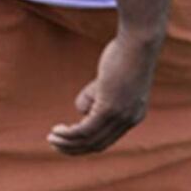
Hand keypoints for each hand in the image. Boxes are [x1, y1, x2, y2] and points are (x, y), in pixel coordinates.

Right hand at [48, 30, 162, 155]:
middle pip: (97, 145)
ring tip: (52, 139)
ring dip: (68, 143)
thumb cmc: (126, 54)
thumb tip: (81, 111)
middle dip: (74, 148)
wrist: (138, 42)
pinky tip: (57, 131)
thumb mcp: (109, 80)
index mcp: (133, 116)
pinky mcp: (109, 108)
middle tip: (56, 145)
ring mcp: (120, 116)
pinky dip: (69, 134)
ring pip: (89, 140)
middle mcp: (128, 121)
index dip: (86, 143)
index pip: (107, 139)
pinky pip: (85, 129)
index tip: (69, 140)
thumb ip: (96, 97)